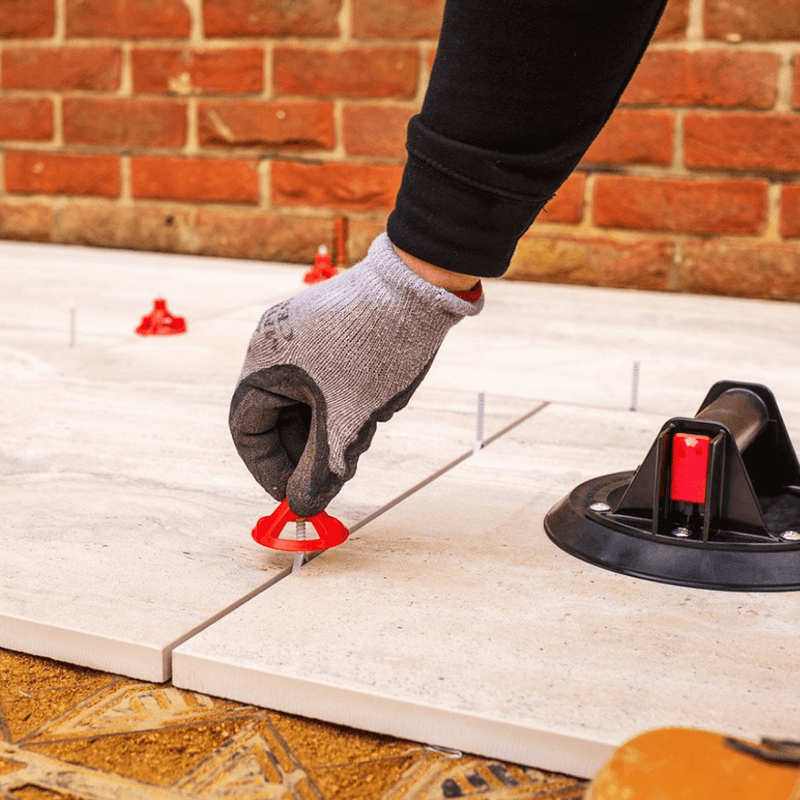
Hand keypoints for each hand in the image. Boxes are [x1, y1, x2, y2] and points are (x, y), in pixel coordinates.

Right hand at [229, 234, 482, 516]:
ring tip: (360, 440)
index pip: (246, 429)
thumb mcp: (347, 420)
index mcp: (263, 363)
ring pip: (303, 400)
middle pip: (275, 416)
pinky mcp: (327, 329)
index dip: (267, 469)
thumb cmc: (377, 349)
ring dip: (326, 430)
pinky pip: (321, 379)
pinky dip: (337, 405)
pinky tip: (368, 413)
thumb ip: (320, 469)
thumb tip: (303, 508)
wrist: (420, 287)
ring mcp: (300, 333)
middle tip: (333, 477)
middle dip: (304, 452)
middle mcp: (273, 344)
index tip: (292, 495)